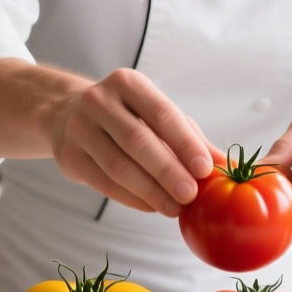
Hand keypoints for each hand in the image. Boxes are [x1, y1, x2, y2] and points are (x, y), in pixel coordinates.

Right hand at [50, 68, 216, 215]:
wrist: (67, 114)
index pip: (161, 113)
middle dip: (167, 171)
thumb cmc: (126, 115)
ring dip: (150, 191)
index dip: (184, 143)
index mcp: (127, 83)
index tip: (204, 169)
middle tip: (190, 195)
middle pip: (138, 141)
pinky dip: (131, 198)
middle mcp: (99, 100)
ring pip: (118, 165)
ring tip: (174, 207)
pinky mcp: (69, 155)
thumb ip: (190, 137)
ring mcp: (79, 127)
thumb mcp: (158, 115)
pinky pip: (103, 182)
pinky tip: (151, 206)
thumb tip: (224, 165)